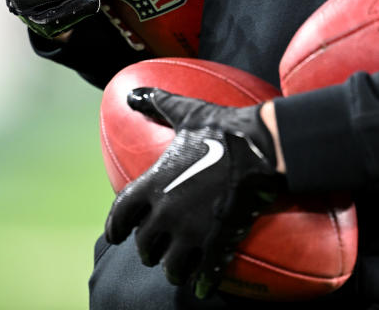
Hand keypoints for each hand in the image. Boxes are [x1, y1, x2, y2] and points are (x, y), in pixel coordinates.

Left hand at [105, 88, 285, 298]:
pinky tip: (203, 286)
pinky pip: (205, 273)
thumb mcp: (188, 113)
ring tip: (179, 267)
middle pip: (145, 246)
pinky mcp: (218, 241)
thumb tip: (133, 91)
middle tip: (157, 248)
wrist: (262, 147)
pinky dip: (203, 282)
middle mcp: (166, 212)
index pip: (120, 214)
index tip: (116, 235)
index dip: (116, 227)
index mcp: (154, 183)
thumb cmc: (224, 128)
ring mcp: (192, 230)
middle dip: (150, 249)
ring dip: (174, 268)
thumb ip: (159, 104)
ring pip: (171, 266)